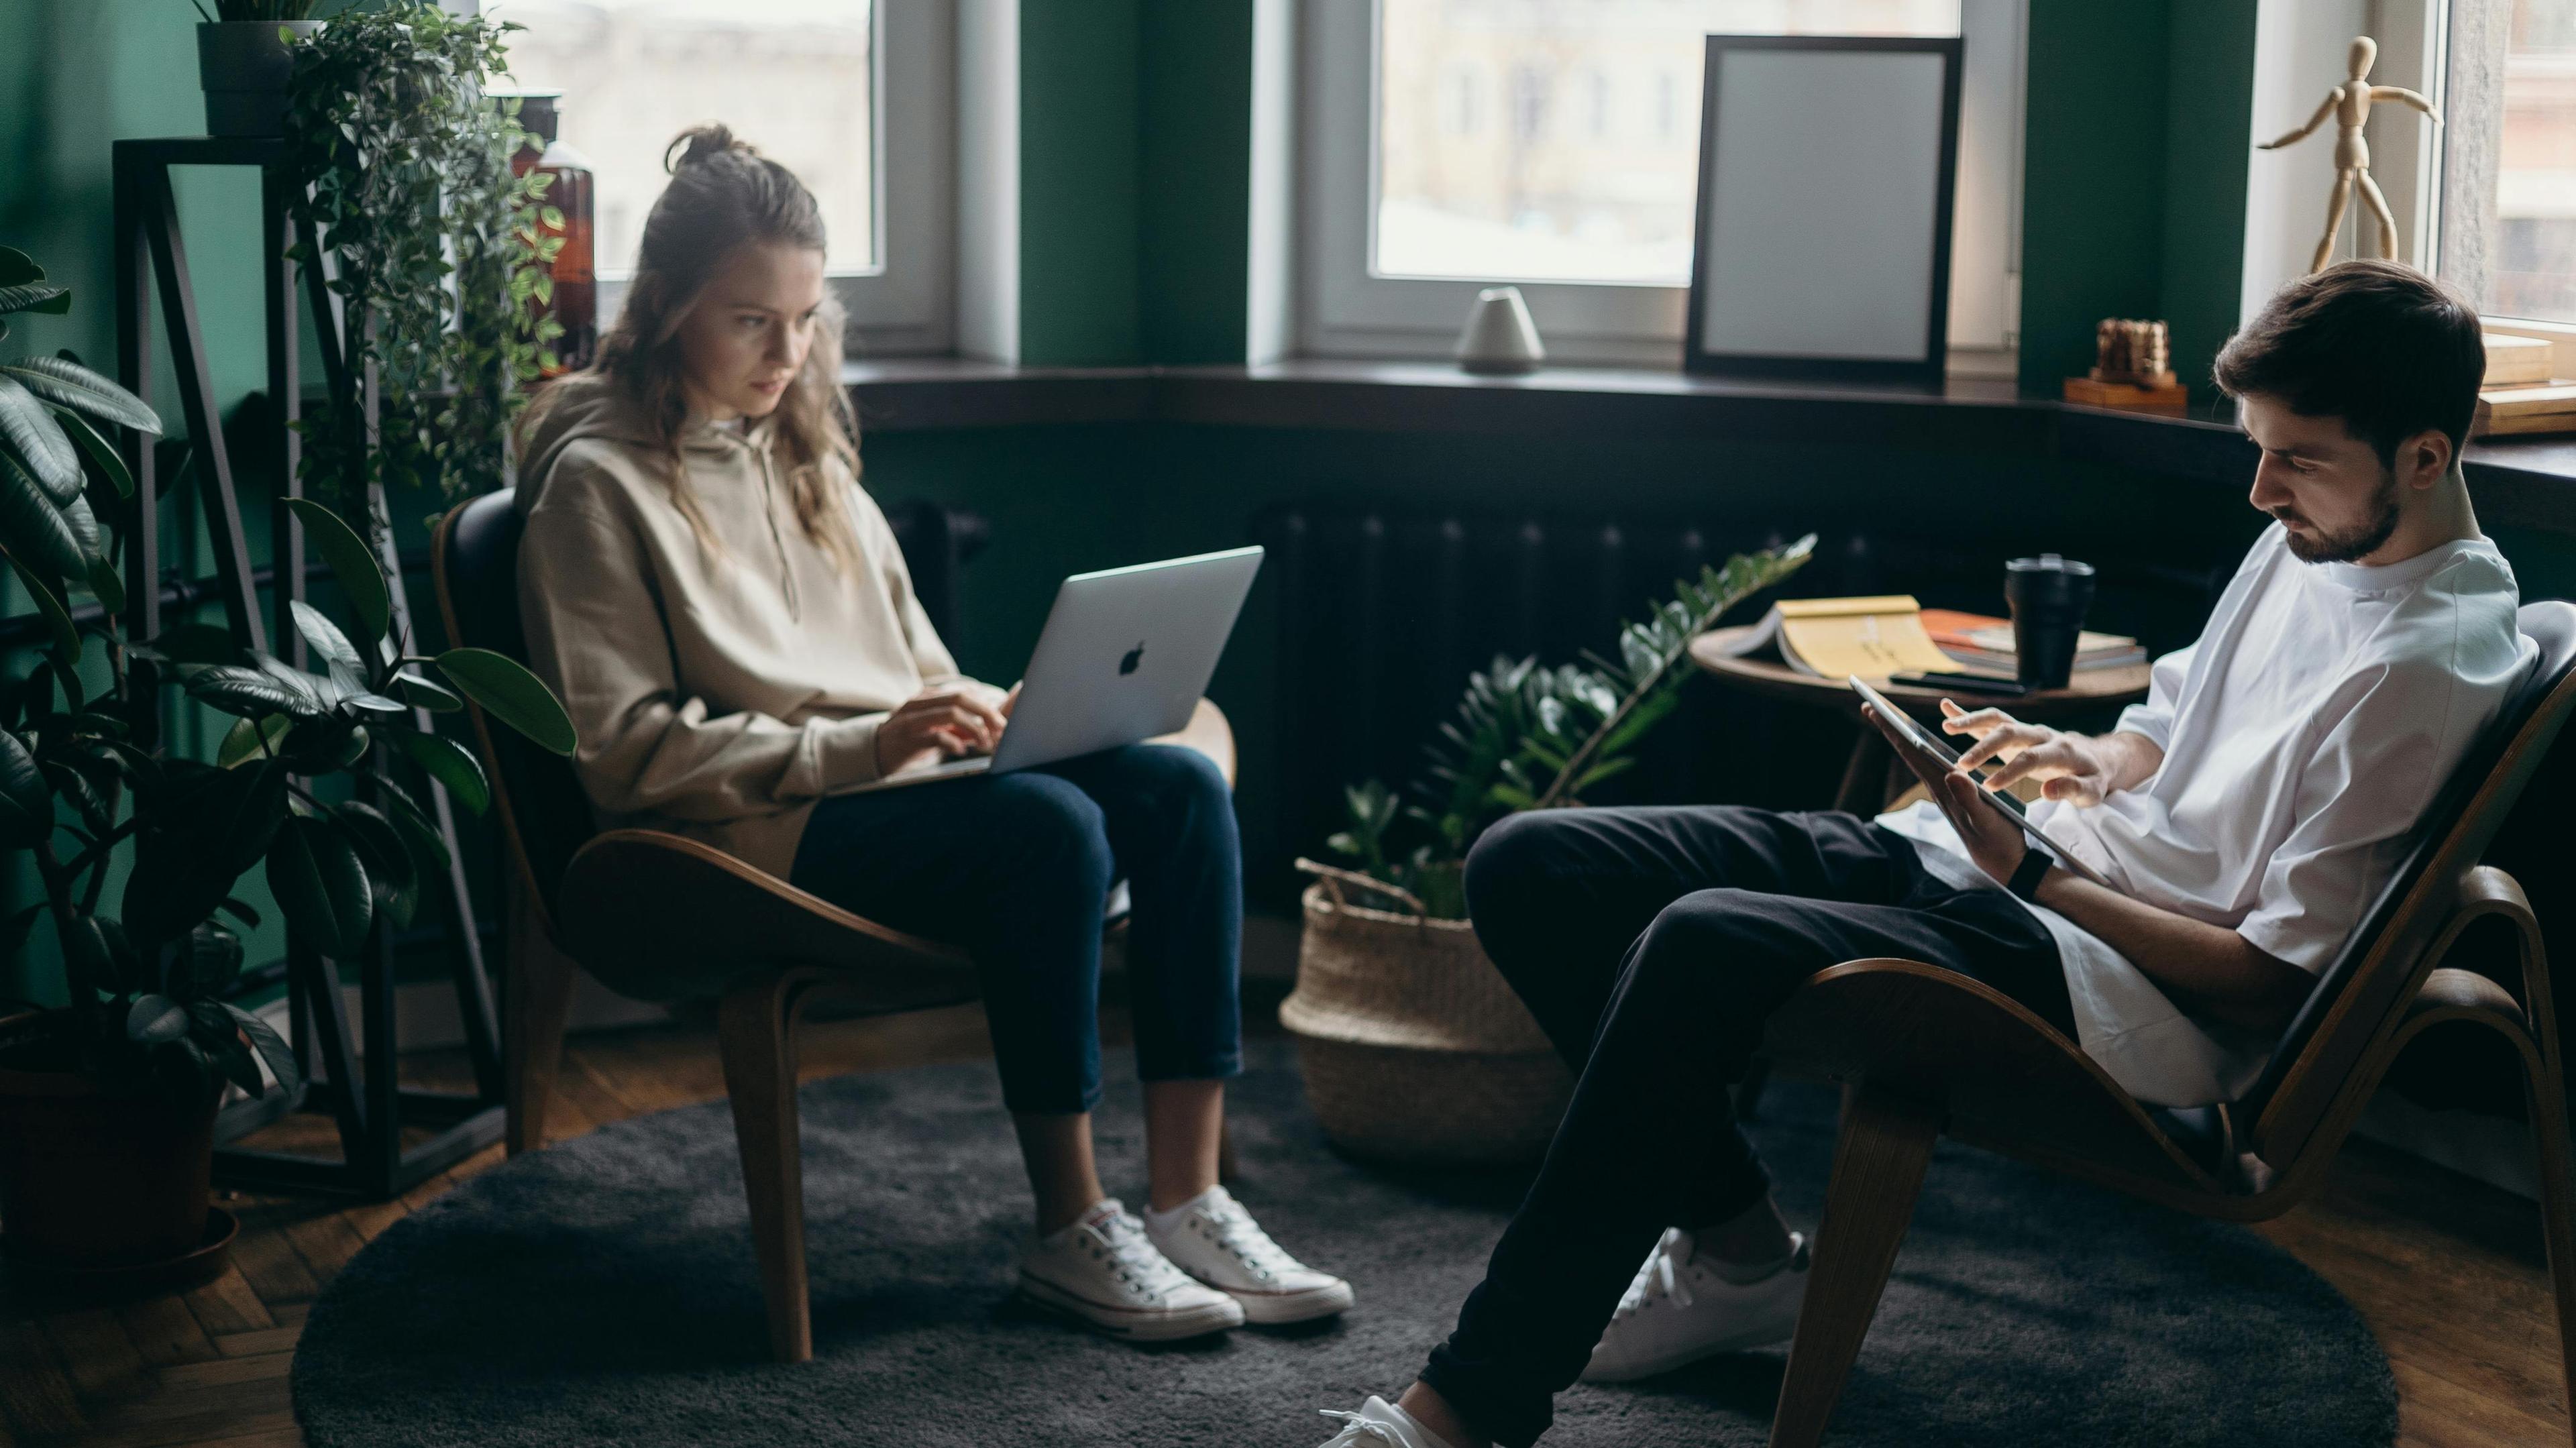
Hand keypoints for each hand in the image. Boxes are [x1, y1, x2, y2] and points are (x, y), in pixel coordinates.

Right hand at [875, 684, 1008, 773]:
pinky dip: (954, 743)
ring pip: (951, 713)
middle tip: (1000, 730)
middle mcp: (919, 704)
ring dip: (974, 729)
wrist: (872, 753)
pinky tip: (961, 751)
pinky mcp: (907, 739)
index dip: (986, 706)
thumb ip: (956, 727)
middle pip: (960, 698)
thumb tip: (986, 730)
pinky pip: (936, 736)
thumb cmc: (908, 741)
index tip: (1000, 724)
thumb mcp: (933, 729)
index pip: (964, 692)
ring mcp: (912, 720)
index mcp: (927, 697)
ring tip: (983, 743)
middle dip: (986, 713)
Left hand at [1863, 703, 2030, 886]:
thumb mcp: (1986, 819)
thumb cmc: (1998, 840)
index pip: (1912, 754)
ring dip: (1904, 738)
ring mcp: (1945, 792)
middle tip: (1870, 706)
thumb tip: (1951, 774)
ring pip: (1918, 759)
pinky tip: (1921, 746)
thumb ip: (1968, 798)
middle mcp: (1939, 788)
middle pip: (1909, 753)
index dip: (1893, 731)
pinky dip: (1922, 750)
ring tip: (1890, 720)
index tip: (1873, 710)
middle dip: (1890, 729)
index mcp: (1944, 788)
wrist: (2005, 863)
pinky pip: (1932, 766)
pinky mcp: (1955, 796)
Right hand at [1939, 700, 2118, 805]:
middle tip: (1962, 765)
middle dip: (1984, 747)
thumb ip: (2072, 789)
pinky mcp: (2016, 731)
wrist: (2095, 757)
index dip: (2010, 771)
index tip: (1990, 787)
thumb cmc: (2092, 777)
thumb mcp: (2092, 790)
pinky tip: (1947, 708)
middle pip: (2010, 733)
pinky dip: (1969, 713)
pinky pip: (1992, 719)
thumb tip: (2047, 790)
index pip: (2032, 757)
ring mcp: (2027, 730)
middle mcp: (2041, 734)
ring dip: (1972, 721)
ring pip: (1998, 720)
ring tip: (1947, 727)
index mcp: (2061, 750)